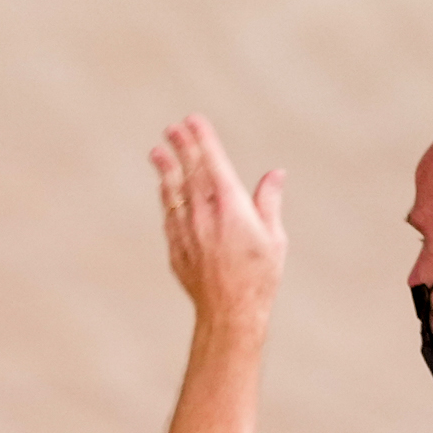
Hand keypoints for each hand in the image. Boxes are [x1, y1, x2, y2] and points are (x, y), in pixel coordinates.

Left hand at [150, 115, 286, 323]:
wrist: (229, 312)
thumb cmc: (259, 277)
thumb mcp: (274, 238)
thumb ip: (269, 202)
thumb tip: (275, 174)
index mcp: (231, 207)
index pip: (213, 163)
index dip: (202, 139)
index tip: (192, 120)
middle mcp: (205, 214)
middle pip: (189, 172)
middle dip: (180, 147)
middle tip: (171, 128)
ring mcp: (187, 231)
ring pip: (173, 192)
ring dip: (165, 169)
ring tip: (157, 151)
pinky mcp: (176, 248)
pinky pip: (169, 215)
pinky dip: (166, 197)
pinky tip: (164, 187)